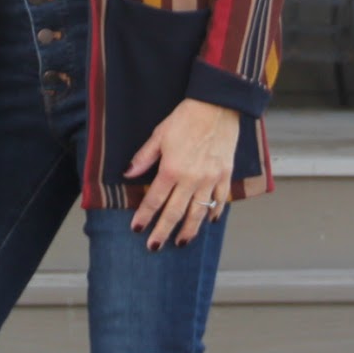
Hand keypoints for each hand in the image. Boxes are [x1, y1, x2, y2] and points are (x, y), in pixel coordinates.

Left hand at [124, 98, 238, 248]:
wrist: (217, 106)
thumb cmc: (186, 118)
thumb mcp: (159, 134)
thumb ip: (144, 157)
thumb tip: (128, 173)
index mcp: (171, 169)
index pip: (154, 199)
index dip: (144, 215)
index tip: (137, 228)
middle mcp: (191, 179)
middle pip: (175, 212)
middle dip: (163, 231)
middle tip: (154, 246)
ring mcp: (210, 178)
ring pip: (199, 212)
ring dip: (189, 229)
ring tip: (181, 242)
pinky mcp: (225, 174)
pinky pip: (220, 199)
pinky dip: (215, 212)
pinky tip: (209, 221)